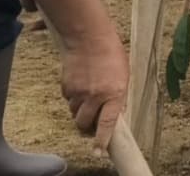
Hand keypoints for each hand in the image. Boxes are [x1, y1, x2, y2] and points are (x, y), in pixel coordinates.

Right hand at [59, 34, 128, 154]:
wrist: (89, 38)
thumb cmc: (111, 53)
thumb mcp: (123, 75)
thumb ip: (118, 95)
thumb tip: (115, 112)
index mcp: (115, 93)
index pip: (107, 123)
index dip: (102, 139)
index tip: (98, 151)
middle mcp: (95, 96)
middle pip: (84, 123)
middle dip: (86, 126)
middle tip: (90, 120)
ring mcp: (79, 92)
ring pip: (75, 113)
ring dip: (80, 110)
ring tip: (87, 95)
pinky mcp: (66, 87)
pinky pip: (68, 100)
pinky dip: (73, 98)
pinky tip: (80, 84)